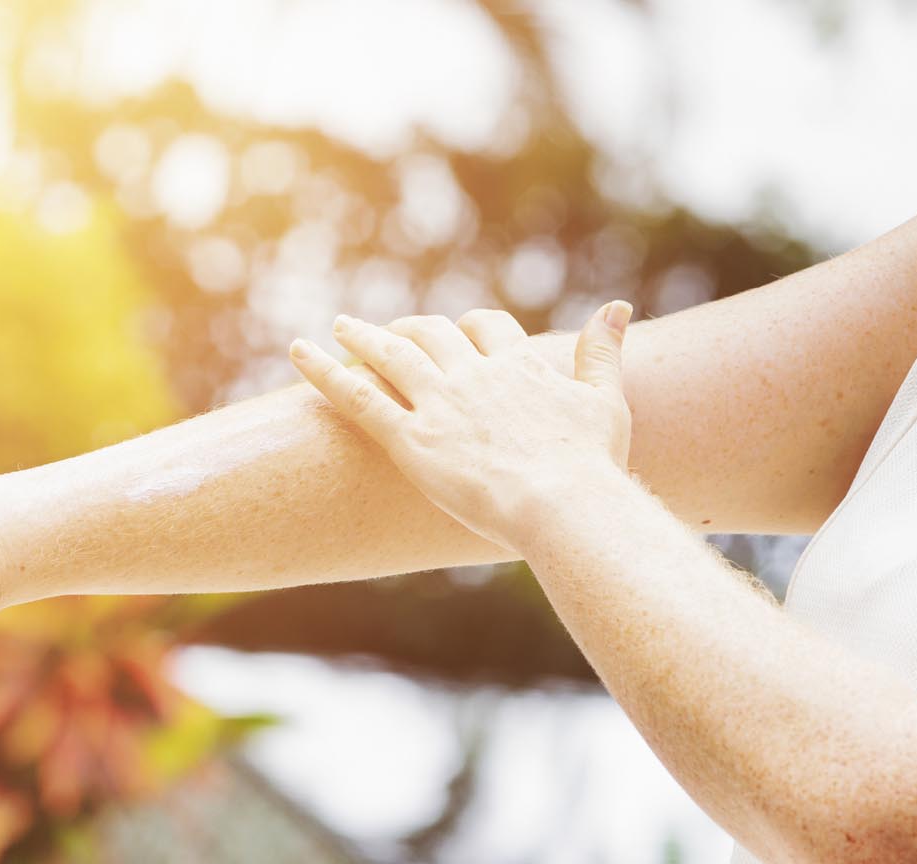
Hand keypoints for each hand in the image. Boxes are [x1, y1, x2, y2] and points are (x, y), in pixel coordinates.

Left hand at [289, 302, 633, 550]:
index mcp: (517, 366)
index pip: (486, 329)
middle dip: (410, 329)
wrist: (564, 503)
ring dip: (362, 337)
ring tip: (340, 327)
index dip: (469, 328)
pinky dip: (323, 371)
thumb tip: (618, 307)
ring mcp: (438, 404)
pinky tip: (297, 352)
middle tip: (389, 331)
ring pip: (390, 356)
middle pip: (432, 335)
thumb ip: (603, 353)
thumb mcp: (605, 401)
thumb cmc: (591, 465)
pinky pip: (357, 395)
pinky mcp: (409, 438)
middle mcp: (472, 375)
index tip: (458, 331)